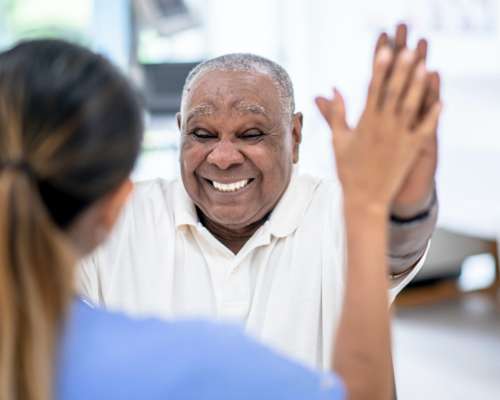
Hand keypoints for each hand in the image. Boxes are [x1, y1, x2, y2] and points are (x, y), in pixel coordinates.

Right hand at [316, 45, 441, 215]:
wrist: (365, 198)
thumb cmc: (348, 169)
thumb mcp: (339, 139)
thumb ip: (336, 113)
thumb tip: (332, 89)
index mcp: (365, 123)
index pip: (373, 90)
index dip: (380, 69)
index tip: (384, 51)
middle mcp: (384, 127)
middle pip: (395, 93)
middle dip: (401, 71)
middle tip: (408, 51)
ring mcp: (400, 137)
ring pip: (412, 106)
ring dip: (418, 86)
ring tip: (424, 67)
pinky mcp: (412, 149)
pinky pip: (425, 128)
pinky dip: (433, 115)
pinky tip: (439, 101)